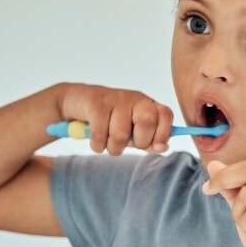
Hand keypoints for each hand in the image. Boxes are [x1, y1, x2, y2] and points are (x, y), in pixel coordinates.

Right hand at [56, 83, 173, 154]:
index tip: (156, 147)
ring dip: (113, 148)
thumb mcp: (133, 131)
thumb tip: (163, 148)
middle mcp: (135, 98)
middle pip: (147, 121)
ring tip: (108, 143)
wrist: (79, 101)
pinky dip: (97, 146)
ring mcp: (116, 98)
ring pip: (121, 135)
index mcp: (148, 104)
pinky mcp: (96, 103)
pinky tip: (96, 141)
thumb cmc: (111, 120)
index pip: (166, 114)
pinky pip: (100, 136)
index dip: (163, 133)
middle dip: (139, 142)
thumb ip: (149, 141)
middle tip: (128, 144)